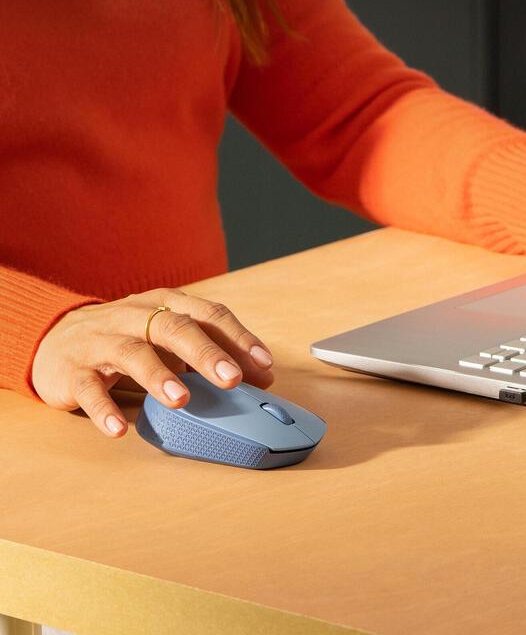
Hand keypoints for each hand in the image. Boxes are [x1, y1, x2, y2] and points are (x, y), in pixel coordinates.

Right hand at [32, 288, 273, 437]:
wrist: (54, 338)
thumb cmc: (128, 338)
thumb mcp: (169, 339)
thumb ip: (212, 353)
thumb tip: (262, 376)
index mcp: (165, 304)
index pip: (208, 314)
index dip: (238, 337)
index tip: (264, 364)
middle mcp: (135, 316)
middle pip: (174, 328)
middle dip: (206, 353)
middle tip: (232, 380)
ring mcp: (102, 341)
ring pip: (133, 352)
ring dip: (158, 376)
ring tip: (182, 400)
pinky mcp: (73, 370)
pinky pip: (89, 388)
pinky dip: (103, 408)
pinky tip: (119, 429)